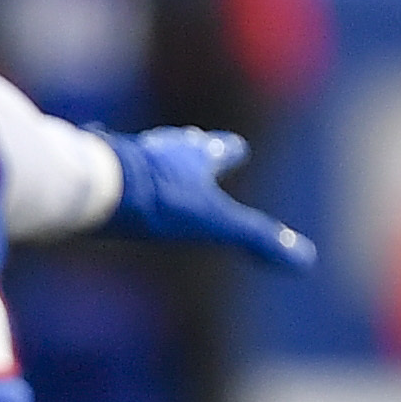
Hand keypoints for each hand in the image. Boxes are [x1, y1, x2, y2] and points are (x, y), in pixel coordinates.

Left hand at [109, 128, 320, 265]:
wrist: (99, 187)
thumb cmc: (160, 202)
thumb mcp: (216, 224)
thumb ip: (258, 239)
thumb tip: (305, 259)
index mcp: (194, 159)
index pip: (220, 150)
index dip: (229, 151)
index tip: (238, 149)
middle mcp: (160, 150)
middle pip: (180, 145)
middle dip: (190, 148)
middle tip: (194, 142)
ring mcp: (125, 156)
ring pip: (144, 152)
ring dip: (152, 157)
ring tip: (151, 161)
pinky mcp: (95, 169)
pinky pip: (109, 166)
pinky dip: (115, 172)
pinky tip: (108, 181)